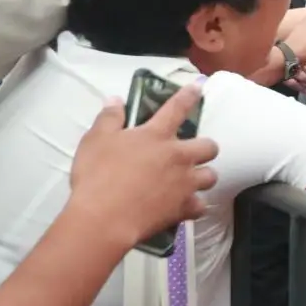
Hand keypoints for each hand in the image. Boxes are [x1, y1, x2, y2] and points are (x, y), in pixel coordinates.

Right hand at [66, 84, 218, 252]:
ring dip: (203, 177)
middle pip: (209, 146)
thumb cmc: (97, 175)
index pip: (177, 108)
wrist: (104, 218)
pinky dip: (194, 206)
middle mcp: (178, 156)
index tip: (198, 88)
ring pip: (211, 176)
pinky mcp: (184, 208)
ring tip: (191, 181)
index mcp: (157, 135)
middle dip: (205, 148)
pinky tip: (185, 207)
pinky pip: (200, 206)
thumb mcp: (95, 140)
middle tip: (192, 153)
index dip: (189, 95)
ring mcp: (185, 183)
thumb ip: (109, 118)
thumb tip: (115, 99)